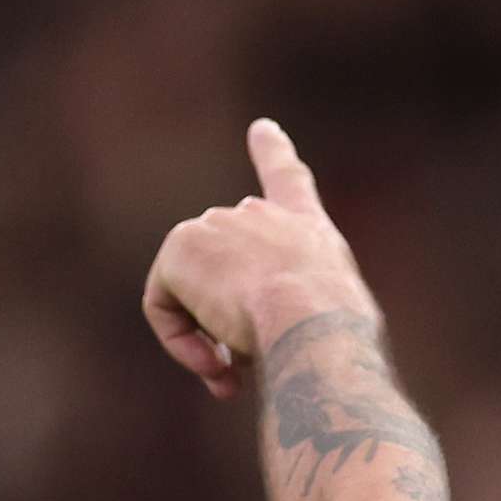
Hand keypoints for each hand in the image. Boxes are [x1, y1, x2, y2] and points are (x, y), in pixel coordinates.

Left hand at [142, 118, 381, 398]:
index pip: (287, 180)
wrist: (312, 321)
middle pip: (224, 269)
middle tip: (242, 370)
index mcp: (305, 226)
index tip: (262, 129)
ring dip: (209, 338)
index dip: (273, 153)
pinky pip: (164, 308)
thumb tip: (256, 334)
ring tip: (233, 372)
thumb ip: (298, 312)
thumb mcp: (334, 318)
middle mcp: (258, 214)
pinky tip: (213, 364)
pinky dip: (180, 343)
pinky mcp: (178, 249)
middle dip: (229, 318)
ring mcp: (215, 224)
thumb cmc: (336, 335)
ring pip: (194, 294)